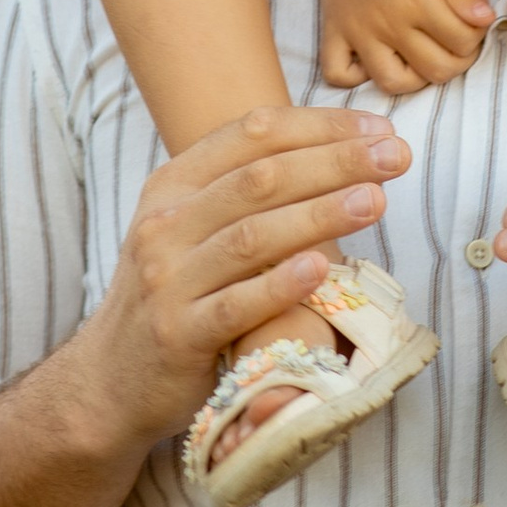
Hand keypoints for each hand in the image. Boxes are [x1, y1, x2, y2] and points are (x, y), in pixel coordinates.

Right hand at [98, 105, 408, 434]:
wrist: (110, 380)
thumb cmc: (174, 296)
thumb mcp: (191, 230)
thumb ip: (245, 192)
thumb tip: (338, 151)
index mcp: (173, 185)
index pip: (252, 134)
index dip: (320, 125)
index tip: (379, 129)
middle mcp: (165, 224)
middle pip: (260, 178)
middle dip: (334, 160)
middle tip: (395, 155)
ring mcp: (168, 279)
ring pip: (251, 236)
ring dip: (319, 213)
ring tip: (376, 200)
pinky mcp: (178, 334)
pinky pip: (235, 305)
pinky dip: (279, 284)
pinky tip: (323, 269)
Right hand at [314, 0, 495, 95]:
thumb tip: (487, 19)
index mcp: (417, 1)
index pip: (462, 43)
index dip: (478, 33)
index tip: (474, 15)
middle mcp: (387, 24)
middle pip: (436, 70)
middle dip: (458, 59)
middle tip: (457, 38)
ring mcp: (357, 31)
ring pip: (392, 84)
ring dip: (415, 78)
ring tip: (422, 54)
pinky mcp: (333, 30)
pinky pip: (338, 74)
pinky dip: (357, 76)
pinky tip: (375, 56)